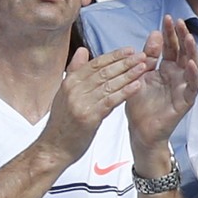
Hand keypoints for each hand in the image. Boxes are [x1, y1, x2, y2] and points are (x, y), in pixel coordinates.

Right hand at [36, 48, 147, 168]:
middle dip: (125, 62)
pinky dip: (125, 92)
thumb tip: (82, 50)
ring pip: (109, 84)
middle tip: (142, 55)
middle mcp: (74, 89)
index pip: (95, 63)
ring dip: (129, 74)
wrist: (54, 148)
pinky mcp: (89, 116)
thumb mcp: (64, 94)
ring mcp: (81, 102)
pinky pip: (111, 100)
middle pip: (104, 71)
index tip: (130, 50)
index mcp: (69, 81)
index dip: (114, 55)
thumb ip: (75, 71)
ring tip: (144, 67)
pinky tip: (137, 86)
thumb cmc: (62, 123)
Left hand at [126, 16, 197, 160]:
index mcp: (166, 68)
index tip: (167, 18)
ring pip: (193, 66)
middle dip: (182, 36)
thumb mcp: (140, 75)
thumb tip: (154, 33)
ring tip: (189, 38)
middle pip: (184, 52)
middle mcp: (177, 75)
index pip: (171, 46)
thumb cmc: (140, 105)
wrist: (140, 130)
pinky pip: (193, 87)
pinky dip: (194, 76)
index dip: (170, 32)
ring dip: (192, 52)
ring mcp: (183, 87)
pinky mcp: (185, 101)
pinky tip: (192, 65)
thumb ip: (148, 56)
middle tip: (179, 22)